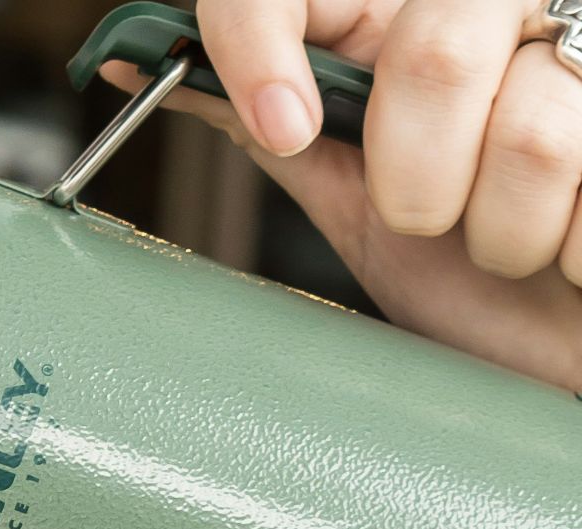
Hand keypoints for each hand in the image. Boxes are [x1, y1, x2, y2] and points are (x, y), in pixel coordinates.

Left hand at [103, 0, 581, 392]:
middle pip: (429, 57)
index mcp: (406, 23)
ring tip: (518, 241)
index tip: (280, 126)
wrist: (572, 350)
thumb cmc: (479, 286)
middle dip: (415, 181)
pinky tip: (577, 248)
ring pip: (524, 131)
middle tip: (432, 220)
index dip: (260, 38)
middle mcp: (499, 14)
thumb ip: (263, 126)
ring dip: (505, 231)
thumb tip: (135, 67)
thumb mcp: (347, 201)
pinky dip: (574, 249)